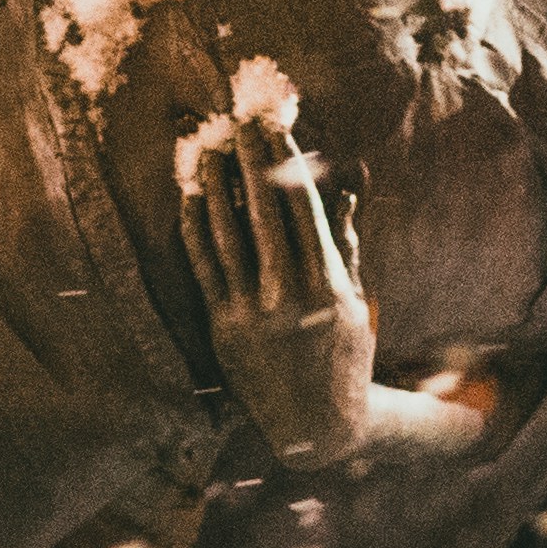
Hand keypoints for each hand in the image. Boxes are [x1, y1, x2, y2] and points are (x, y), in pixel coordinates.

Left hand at [179, 92, 381, 469]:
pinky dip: (195, 230)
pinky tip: (190, 199)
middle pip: (264, 212)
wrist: (317, 426)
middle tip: (238, 121)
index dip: (287, 161)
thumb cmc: (342, 355)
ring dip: (217, 187)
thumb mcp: (356, 299)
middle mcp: (288, 295)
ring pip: (228, 235)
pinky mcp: (223, 327)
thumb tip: (346, 186)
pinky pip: (204, 268)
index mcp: (327, 284)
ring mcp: (252, 312)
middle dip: (251, 161)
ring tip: (210, 151)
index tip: (275, 126)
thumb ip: (345, 243)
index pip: (303, 207)